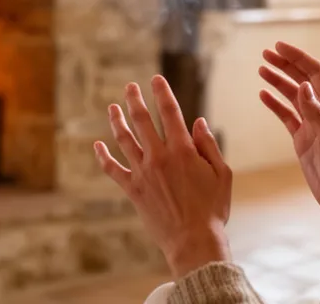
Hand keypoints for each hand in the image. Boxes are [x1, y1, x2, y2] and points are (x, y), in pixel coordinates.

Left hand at [94, 75, 233, 278]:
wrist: (193, 241)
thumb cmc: (212, 209)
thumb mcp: (222, 174)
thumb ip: (208, 145)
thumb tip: (198, 122)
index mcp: (183, 150)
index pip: (170, 112)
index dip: (162, 92)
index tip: (156, 79)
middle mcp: (159, 157)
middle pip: (142, 120)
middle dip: (135, 99)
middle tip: (130, 87)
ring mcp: (143, 172)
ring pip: (124, 139)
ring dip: (116, 121)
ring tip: (112, 107)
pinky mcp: (132, 189)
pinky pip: (112, 169)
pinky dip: (103, 156)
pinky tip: (97, 145)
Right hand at [259, 41, 319, 232]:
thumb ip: (316, 113)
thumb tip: (302, 86)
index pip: (315, 73)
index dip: (298, 58)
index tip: (279, 47)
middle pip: (302, 80)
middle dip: (285, 64)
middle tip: (265, 53)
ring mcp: (312, 125)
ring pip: (292, 96)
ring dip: (278, 81)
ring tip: (261, 69)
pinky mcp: (303, 140)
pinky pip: (286, 116)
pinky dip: (275, 104)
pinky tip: (263, 95)